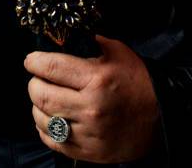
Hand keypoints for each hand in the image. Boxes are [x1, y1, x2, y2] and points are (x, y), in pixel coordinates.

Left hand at [24, 35, 160, 162]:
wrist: (159, 117)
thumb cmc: (138, 82)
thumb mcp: (118, 52)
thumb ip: (91, 43)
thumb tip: (66, 40)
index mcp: (97, 79)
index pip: (51, 67)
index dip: (35, 61)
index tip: (31, 59)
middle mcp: (89, 107)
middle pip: (41, 94)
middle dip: (34, 82)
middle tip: (38, 77)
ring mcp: (87, 132)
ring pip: (42, 118)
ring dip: (37, 105)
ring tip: (45, 97)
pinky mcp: (86, 151)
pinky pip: (52, 139)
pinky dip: (45, 126)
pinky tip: (52, 116)